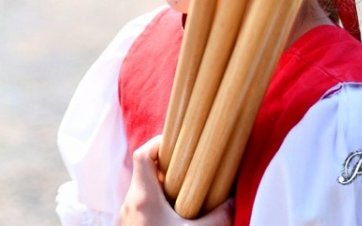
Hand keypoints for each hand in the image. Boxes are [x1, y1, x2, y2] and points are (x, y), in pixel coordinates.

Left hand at [120, 135, 234, 225]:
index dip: (158, 143)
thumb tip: (235, 200)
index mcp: (142, 197)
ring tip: (186, 193)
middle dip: (167, 169)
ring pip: (143, 192)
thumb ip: (218, 217)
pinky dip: (158, 207)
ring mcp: (127, 218)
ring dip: (164, 190)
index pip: (141, 155)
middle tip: (190, 169)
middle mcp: (130, 203)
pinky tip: (176, 217)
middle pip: (144, 172)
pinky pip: (142, 209)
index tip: (178, 144)